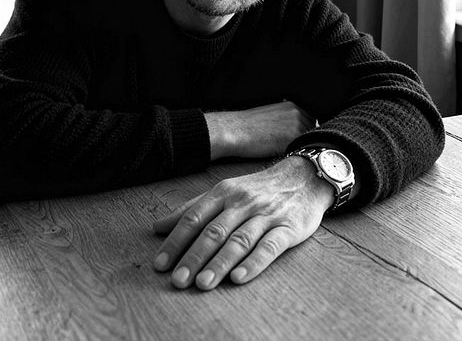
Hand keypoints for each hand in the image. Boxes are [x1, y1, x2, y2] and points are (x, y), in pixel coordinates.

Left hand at [152, 155, 333, 290]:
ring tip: (202, 284)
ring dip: (219, 263)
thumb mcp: (224, 192)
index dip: (176, 241)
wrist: (303, 177)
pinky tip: (239, 277)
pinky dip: (254, 262)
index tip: (160, 264)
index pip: (195, 218)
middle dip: (194, 257)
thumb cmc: (258, 189)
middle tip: (178, 280)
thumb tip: (158, 227)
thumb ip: (192, 209)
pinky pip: (270, 246)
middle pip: (214, 231)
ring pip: (239, 240)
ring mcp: (266, 215)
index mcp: (223, 193)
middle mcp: (242, 203)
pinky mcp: (288, 228)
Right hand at [205, 100, 315, 159]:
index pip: (310, 121)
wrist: (235, 130)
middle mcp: (298, 113)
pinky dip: (298, 156)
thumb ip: (286, 120)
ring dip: (304, 150)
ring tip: (291, 157)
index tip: (301, 143)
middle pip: (313, 132)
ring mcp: (297, 125)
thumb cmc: (247, 126)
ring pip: (309, 143)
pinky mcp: (292, 138)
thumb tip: (295, 132)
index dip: (306, 134)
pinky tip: (287, 159)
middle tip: (299, 153)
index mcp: (292, 106)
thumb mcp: (270, 115)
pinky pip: (302, 150)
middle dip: (307, 142)